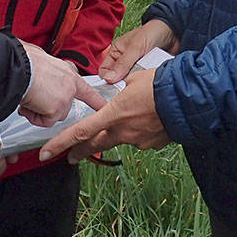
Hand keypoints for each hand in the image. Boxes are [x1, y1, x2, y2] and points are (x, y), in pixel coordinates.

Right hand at [18, 41, 107, 126]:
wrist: (19, 66)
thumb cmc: (26, 60)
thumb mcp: (42, 60)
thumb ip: (47, 70)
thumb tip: (38, 67)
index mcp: (68, 72)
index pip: (86, 90)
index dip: (95, 100)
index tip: (104, 106)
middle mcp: (71, 85)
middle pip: (63, 107)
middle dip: (48, 107)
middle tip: (36, 98)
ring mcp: (65, 98)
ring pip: (53, 116)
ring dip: (39, 111)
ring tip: (30, 97)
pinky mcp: (56, 110)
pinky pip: (44, 121)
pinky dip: (34, 116)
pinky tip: (29, 103)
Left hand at [38, 69, 169, 163]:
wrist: (189, 99)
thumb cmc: (160, 84)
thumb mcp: (134, 78)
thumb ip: (121, 88)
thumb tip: (120, 92)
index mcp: (114, 114)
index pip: (82, 131)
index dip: (62, 142)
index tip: (47, 152)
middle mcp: (123, 131)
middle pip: (96, 144)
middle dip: (81, 151)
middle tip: (71, 157)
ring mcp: (138, 140)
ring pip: (121, 138)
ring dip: (119, 131)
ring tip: (132, 115)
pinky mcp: (153, 143)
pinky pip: (140, 137)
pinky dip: (139, 129)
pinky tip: (150, 118)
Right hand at [98, 20, 178, 83]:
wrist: (174, 32)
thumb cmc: (153, 32)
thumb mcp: (136, 47)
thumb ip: (123, 63)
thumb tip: (109, 79)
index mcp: (116, 52)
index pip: (104, 70)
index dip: (107, 79)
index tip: (114, 86)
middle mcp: (124, 62)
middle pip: (117, 80)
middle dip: (122, 84)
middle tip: (129, 88)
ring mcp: (135, 68)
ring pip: (130, 83)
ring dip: (135, 84)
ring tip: (141, 84)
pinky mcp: (146, 74)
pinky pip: (142, 83)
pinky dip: (144, 84)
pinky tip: (148, 84)